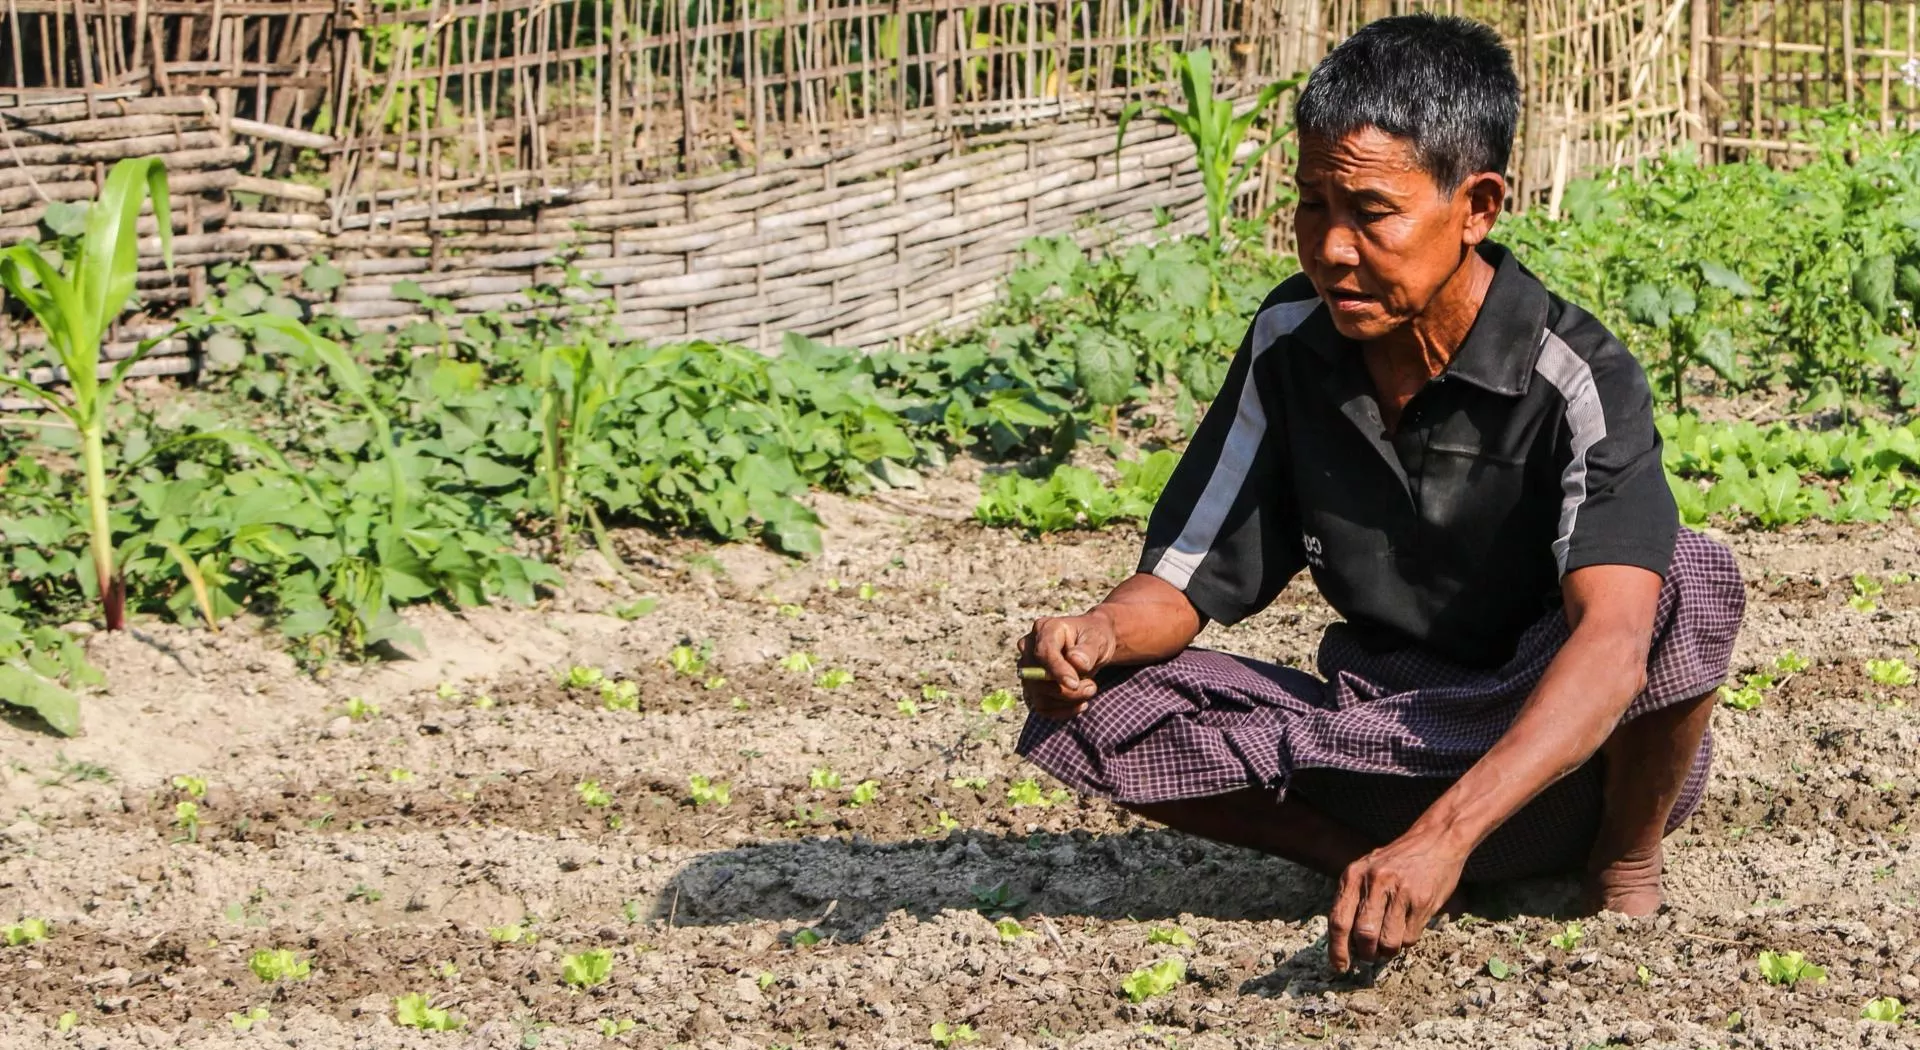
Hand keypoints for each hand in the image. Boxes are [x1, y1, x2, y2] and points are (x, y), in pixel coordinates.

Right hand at [1015, 611, 1118, 718]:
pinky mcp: (1032, 687)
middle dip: (1066, 689)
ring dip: (1067, 701)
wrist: (1092, 646)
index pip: (1043, 653)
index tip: (1075, 683)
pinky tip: (1081, 704)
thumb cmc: (1094, 638)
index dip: (1057, 670)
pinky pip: (1042, 708)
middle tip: (1092, 688)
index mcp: (1044, 629)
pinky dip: (1063, 711)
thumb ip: (1088, 649)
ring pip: (1038, 695)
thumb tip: (1075, 661)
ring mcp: (1027, 669)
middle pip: (1036, 677)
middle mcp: (1029, 648)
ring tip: (1090, 690)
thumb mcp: (1098, 638)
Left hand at [1326, 831, 1466, 972]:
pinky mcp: (1422, 901)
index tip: (1340, 967)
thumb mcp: (1366, 870)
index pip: (1338, 920)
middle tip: (1370, 954)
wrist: (1435, 840)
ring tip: (1390, 940)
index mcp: (1354, 875)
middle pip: (1363, 935)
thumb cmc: (1397, 861)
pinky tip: (1408, 925)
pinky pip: (1409, 938)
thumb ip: (1354, 899)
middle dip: (1366, 953)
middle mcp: (1374, 882)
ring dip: (1388, 950)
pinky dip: (1406, 941)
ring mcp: (1400, 891)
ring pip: (1388, 941)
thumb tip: (1343, 942)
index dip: (1337, 949)